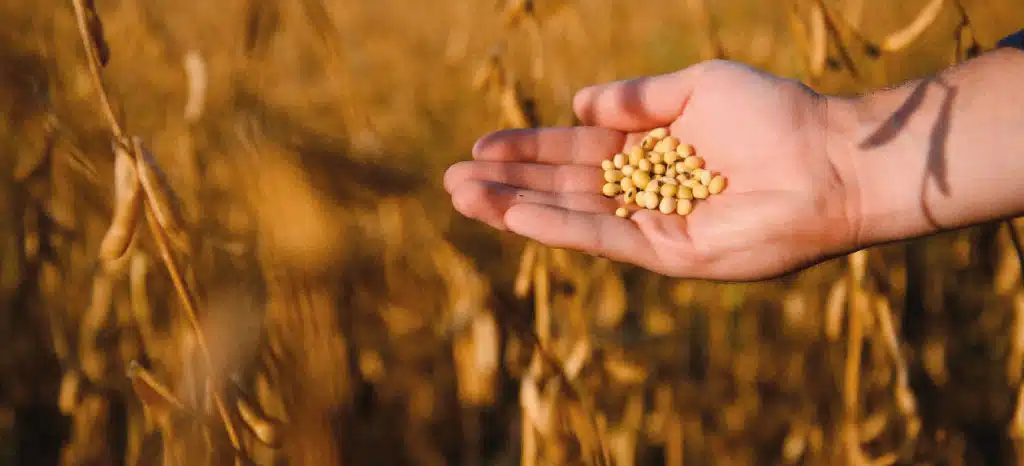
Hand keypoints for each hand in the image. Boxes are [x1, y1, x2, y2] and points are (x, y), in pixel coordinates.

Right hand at [444, 60, 858, 280]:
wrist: (829, 158)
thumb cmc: (773, 114)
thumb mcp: (697, 87)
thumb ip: (636, 99)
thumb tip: (579, 102)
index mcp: (650, 151)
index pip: (574, 153)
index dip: (527, 150)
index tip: (480, 147)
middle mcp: (645, 190)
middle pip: (562, 188)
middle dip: (507, 184)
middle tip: (450, 181)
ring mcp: (654, 225)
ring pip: (572, 216)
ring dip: (516, 208)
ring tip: (464, 199)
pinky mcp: (669, 252)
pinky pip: (604, 238)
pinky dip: (559, 228)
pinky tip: (516, 217)